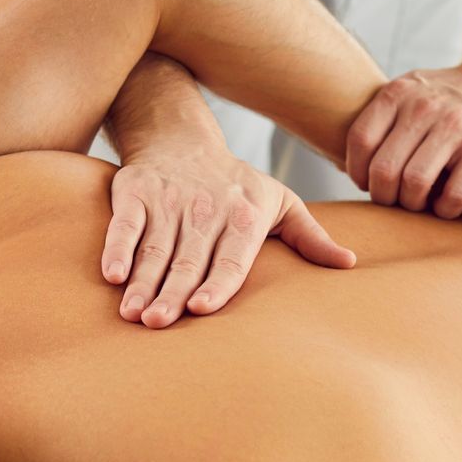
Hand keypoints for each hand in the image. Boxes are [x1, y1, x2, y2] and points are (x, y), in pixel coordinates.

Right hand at [103, 146, 356, 327]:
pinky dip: (116, 247)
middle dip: (172, 292)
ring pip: (154, 247)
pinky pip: (124, 223)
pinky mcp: (135, 191)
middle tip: (159, 323)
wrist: (181, 138)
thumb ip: (310, 236)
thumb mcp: (280, 202)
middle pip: (187, 258)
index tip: (202, 308)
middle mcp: (206, 208)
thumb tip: (349, 264)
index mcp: (243, 216)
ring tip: (133, 313)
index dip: (216, 283)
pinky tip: (112, 275)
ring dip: (142, 281)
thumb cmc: (236, 185)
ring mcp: (169, 199)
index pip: (231, 258)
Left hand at [344, 53, 461, 218]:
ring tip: (417, 203)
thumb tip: (347, 161)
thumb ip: (382, 116)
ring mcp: (455, 126)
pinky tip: (444, 206)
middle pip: (384, 169)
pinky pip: (454, 194)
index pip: (359, 141)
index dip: (357, 172)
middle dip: (383, 196)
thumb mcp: (411, 88)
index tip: (367, 183)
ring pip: (414, 184)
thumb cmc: (450, 95)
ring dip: (411, 205)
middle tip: (393, 199)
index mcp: (399, 93)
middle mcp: (424, 107)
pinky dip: (444, 210)